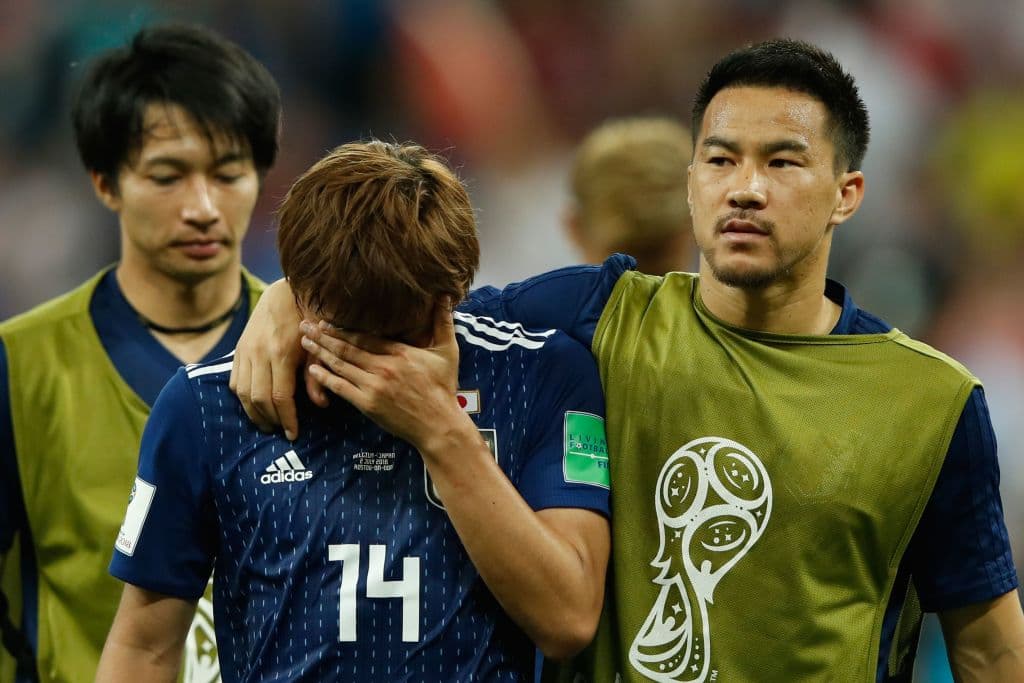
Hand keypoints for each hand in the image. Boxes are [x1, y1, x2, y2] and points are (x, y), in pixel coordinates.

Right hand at [230, 279, 325, 439]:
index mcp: (281, 352)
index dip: (286, 419)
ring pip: (242, 392)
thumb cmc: (309, 318)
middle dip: (270, 420)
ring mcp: (245, 350)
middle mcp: (259, 352)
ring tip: (267, 424)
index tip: (293, 434)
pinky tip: (254, 406)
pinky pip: (234, 380)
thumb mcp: (319, 346)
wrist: (285, 291)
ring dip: (253, 413)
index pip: (279, 397)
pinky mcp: (238, 348)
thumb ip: (317, 376)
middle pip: (258, 398)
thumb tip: (321, 405)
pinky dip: (242, 397)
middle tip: (281, 432)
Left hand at [301, 299, 467, 450]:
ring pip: (341, 365)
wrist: (439, 424)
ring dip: (320, 352)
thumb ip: (444, 322)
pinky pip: (341, 388)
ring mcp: (374, 386)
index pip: (364, 336)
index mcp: (400, 352)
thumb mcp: (448, 352)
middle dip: (323, 336)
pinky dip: (325, 378)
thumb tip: (446, 296)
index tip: (325, 320)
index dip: (342, 328)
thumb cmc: (444, 388)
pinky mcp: (368, 404)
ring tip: (305, 342)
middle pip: (347, 348)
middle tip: (305, 325)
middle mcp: (383, 366)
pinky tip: (313, 370)